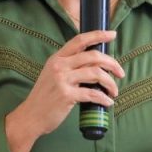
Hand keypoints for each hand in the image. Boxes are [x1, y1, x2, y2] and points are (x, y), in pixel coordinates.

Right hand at [5, 30, 123, 151]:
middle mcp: (60, 66)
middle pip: (93, 56)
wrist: (30, 116)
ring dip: (110, 83)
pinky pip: (92, 94)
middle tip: (120, 73)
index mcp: (57, 58)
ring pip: (96, 73)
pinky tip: (108, 102)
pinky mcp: (66, 96)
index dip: (98, 35)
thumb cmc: (44, 97)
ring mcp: (62, 80)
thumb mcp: (52, 75)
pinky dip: (104, 99)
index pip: (80, 40)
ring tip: (114, 91)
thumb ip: (68, 67)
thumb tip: (93, 65)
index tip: (112, 34)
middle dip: (112, 63)